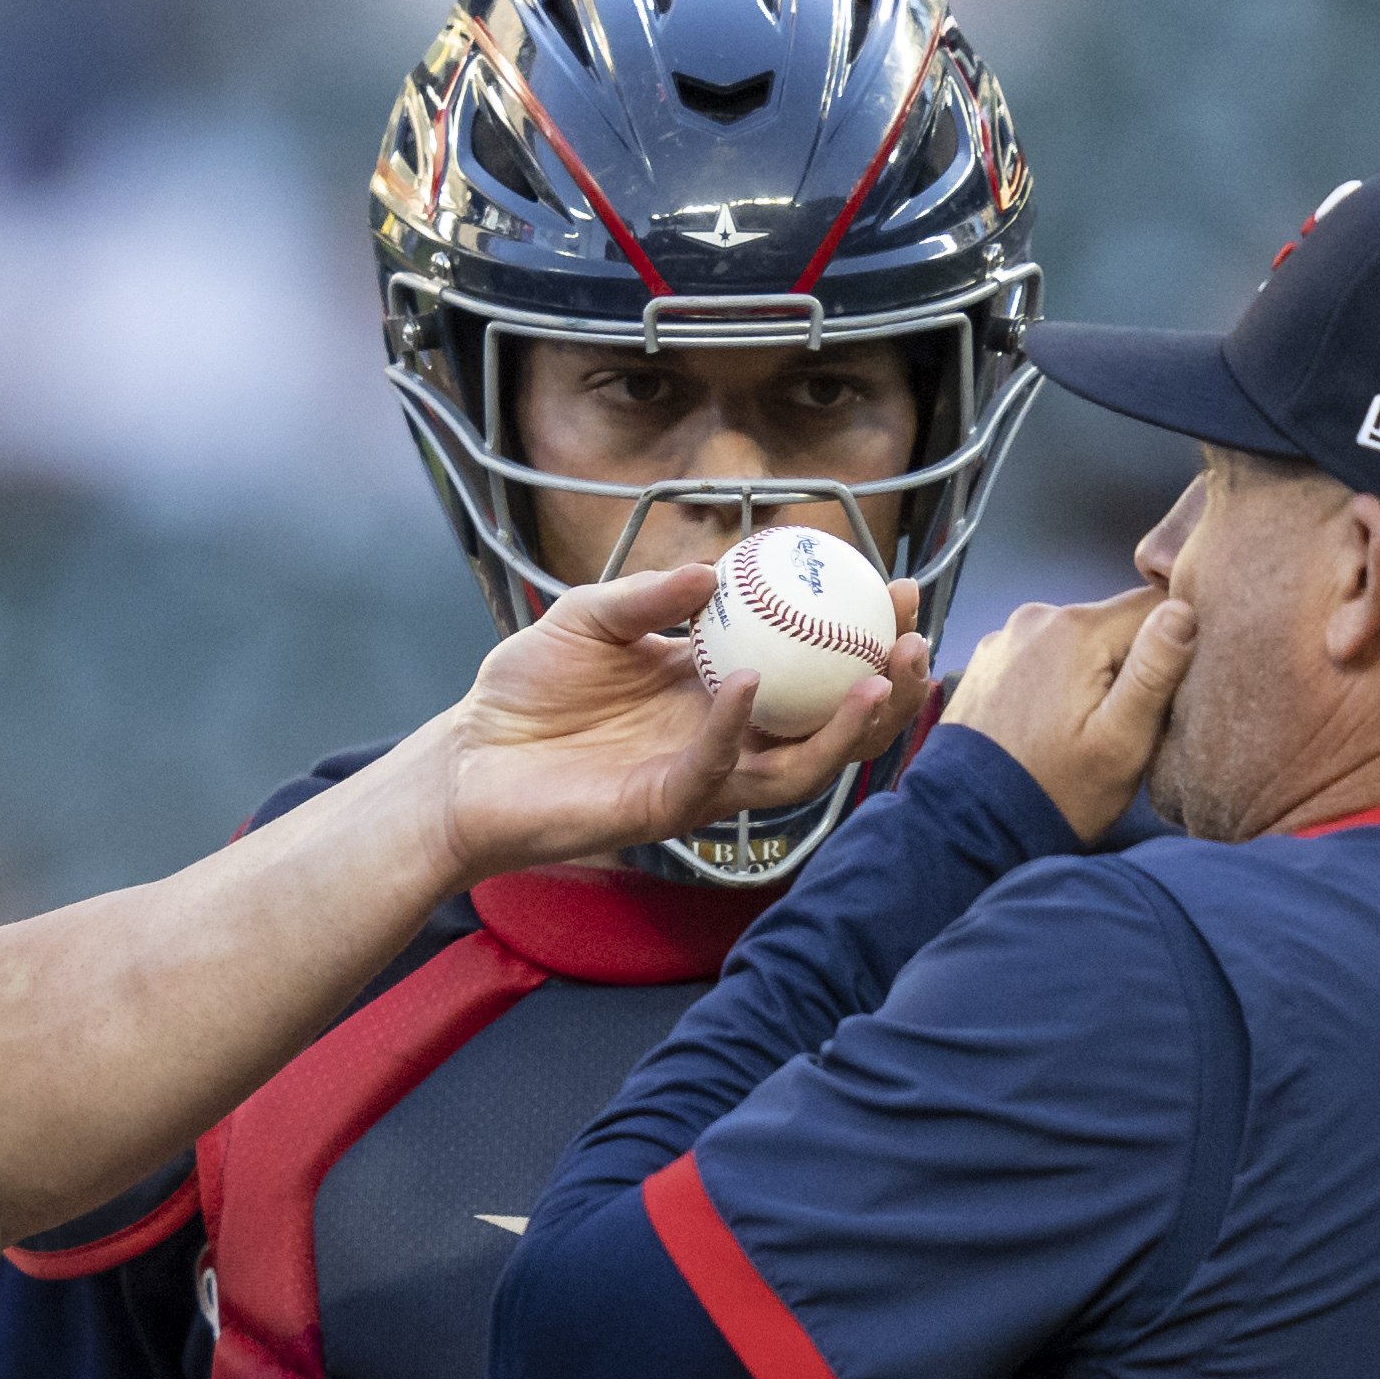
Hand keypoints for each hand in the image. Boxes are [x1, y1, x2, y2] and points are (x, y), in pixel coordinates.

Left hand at [430, 562, 929, 879]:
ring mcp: (700, 778)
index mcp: (720, 689)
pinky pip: (713, 772)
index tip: (900, 587)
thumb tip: (714, 571)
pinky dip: (735, 728)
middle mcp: (726, 738)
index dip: (864, 632)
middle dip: (888, 692)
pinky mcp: (661, 808)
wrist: (465, 757)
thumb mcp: (588, 616)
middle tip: (914, 642)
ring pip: (799, 770)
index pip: (814, 665)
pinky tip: (750, 684)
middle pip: (832, 728)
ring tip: (876, 680)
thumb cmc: (526, 689)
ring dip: (844, 728)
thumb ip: (648, 594)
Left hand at [939, 584, 1193, 842]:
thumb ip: (1155, 672)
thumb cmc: (1055, 792)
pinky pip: (1045, 655)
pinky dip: (1061, 679)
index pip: (1157, 603)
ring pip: (1082, 640)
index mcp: (1075, 629)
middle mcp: (1036, 618)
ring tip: (1088, 726)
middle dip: (1134, 660)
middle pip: (1117, 622)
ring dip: (1097, 672)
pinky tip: (1056, 721)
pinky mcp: (990, 663)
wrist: (969, 826)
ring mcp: (1006, 639)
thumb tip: (1183, 610)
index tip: (1175, 686)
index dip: (1178, 641)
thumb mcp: (1121, 742)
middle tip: (1129, 719)